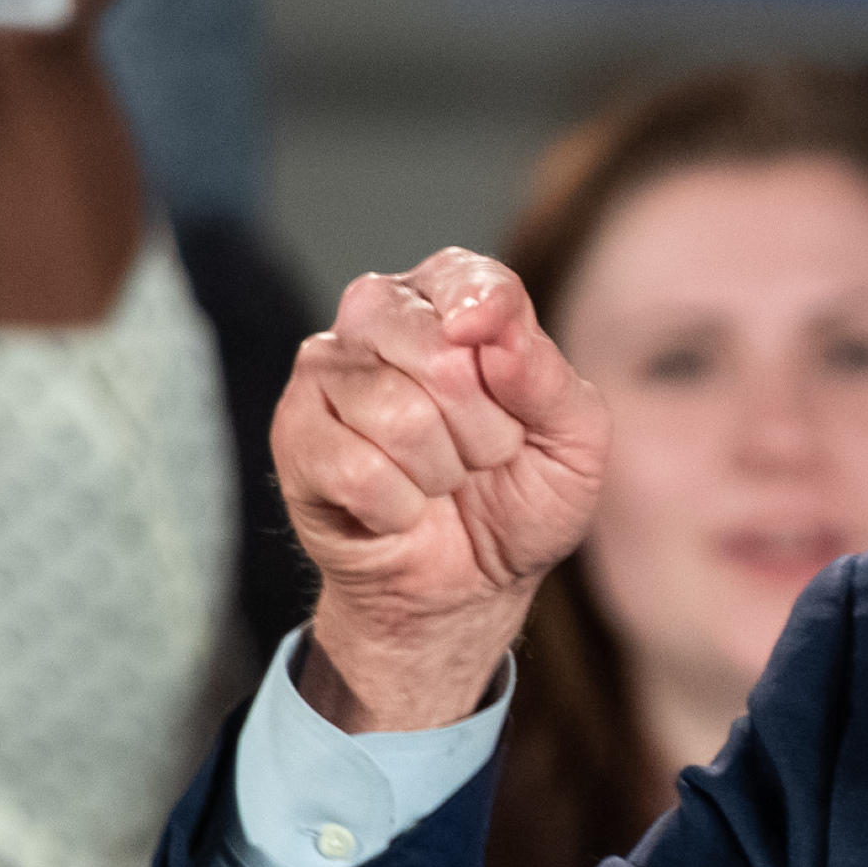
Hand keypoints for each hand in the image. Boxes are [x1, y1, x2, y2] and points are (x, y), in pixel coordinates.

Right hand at [277, 250, 614, 731]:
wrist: (469, 587)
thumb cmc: (521, 498)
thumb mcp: (573, 442)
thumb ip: (548, 378)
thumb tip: (495, 330)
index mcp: (452, 299)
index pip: (470, 279)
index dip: (492, 320)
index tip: (503, 368)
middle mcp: (379, 318)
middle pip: (439, 351)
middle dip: (483, 427)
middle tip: (480, 455)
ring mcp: (327, 373)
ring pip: (399, 414)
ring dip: (441, 471)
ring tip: (439, 481)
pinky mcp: (294, 434)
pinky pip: (358, 469)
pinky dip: (399, 507)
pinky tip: (399, 508)